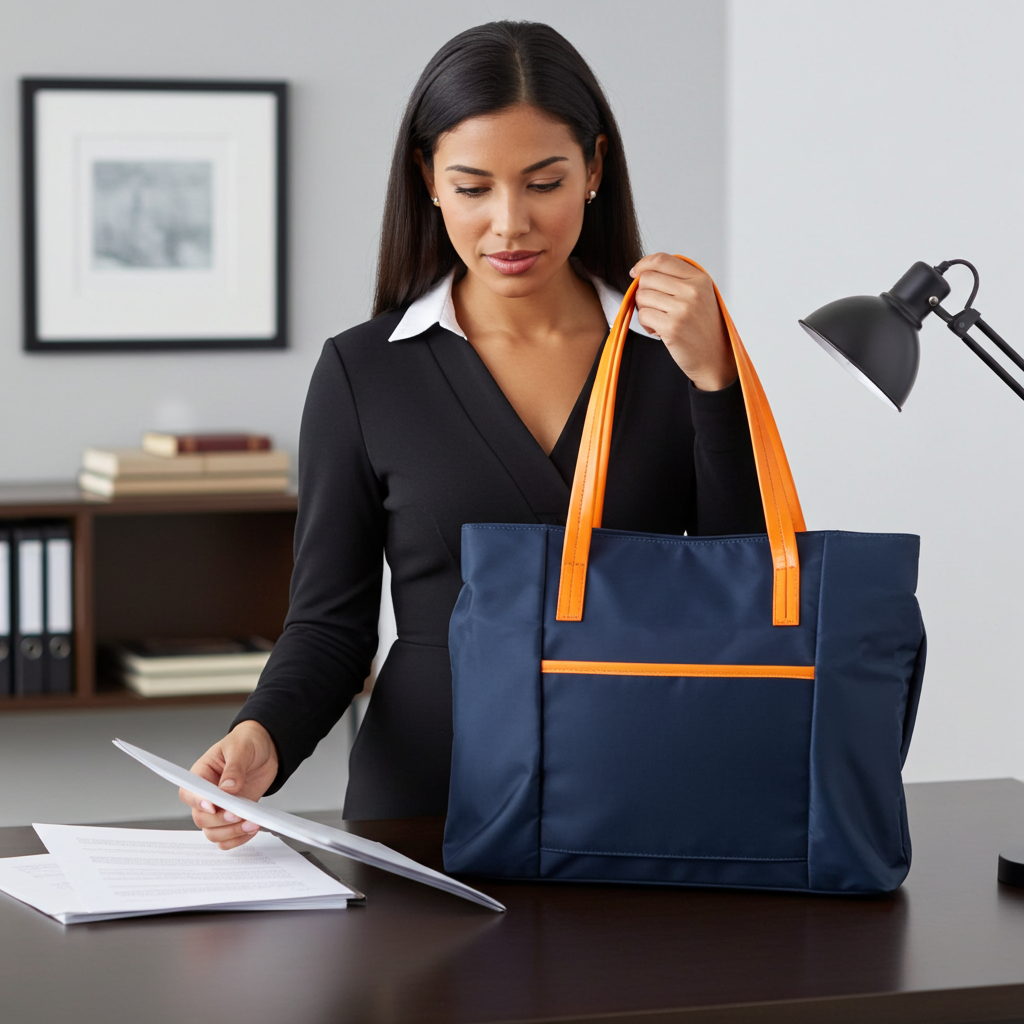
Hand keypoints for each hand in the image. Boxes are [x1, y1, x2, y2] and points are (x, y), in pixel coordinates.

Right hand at [178, 720, 278, 849]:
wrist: (266, 748)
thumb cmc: (247, 743)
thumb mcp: (240, 748)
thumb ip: (234, 768)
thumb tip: (228, 788)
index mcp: (201, 774)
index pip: (188, 793)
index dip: (197, 803)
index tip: (213, 806)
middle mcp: (207, 795)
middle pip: (201, 818)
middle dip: (220, 820)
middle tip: (238, 814)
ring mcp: (221, 808)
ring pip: (213, 832)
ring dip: (231, 833)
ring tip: (251, 823)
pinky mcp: (234, 816)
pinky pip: (228, 837)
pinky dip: (238, 838)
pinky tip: (251, 828)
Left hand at [629, 253, 736, 390]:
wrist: (714, 358)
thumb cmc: (702, 327)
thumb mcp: (700, 295)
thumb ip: (678, 279)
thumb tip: (642, 271)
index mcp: (699, 279)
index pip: (662, 260)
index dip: (643, 264)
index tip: (635, 273)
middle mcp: (692, 291)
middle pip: (647, 278)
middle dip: (643, 292)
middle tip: (654, 307)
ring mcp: (683, 308)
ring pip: (642, 296)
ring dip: (644, 310)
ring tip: (659, 320)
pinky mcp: (672, 327)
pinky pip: (643, 315)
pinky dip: (646, 324)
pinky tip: (659, 331)